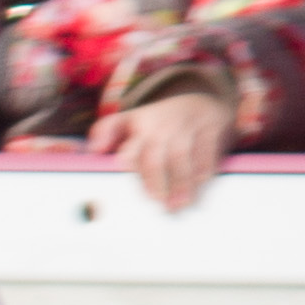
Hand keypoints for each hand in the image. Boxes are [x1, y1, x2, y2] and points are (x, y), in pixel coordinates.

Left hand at [89, 84, 235, 213]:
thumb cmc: (158, 121)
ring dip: (179, 182)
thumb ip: (107, 132)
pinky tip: (198, 188)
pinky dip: (202, 172)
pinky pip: (206, 154)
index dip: (124, 147)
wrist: (202, 100)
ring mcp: (187, 126)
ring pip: (181, 155)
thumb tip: (93, 149)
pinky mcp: (211, 130)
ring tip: (177, 204)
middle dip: (154, 178)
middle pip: (154, 152)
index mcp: (138, 122)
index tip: (120, 162)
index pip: (124, 131)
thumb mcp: (130, 120)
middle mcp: (161, 123)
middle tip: (155, 200)